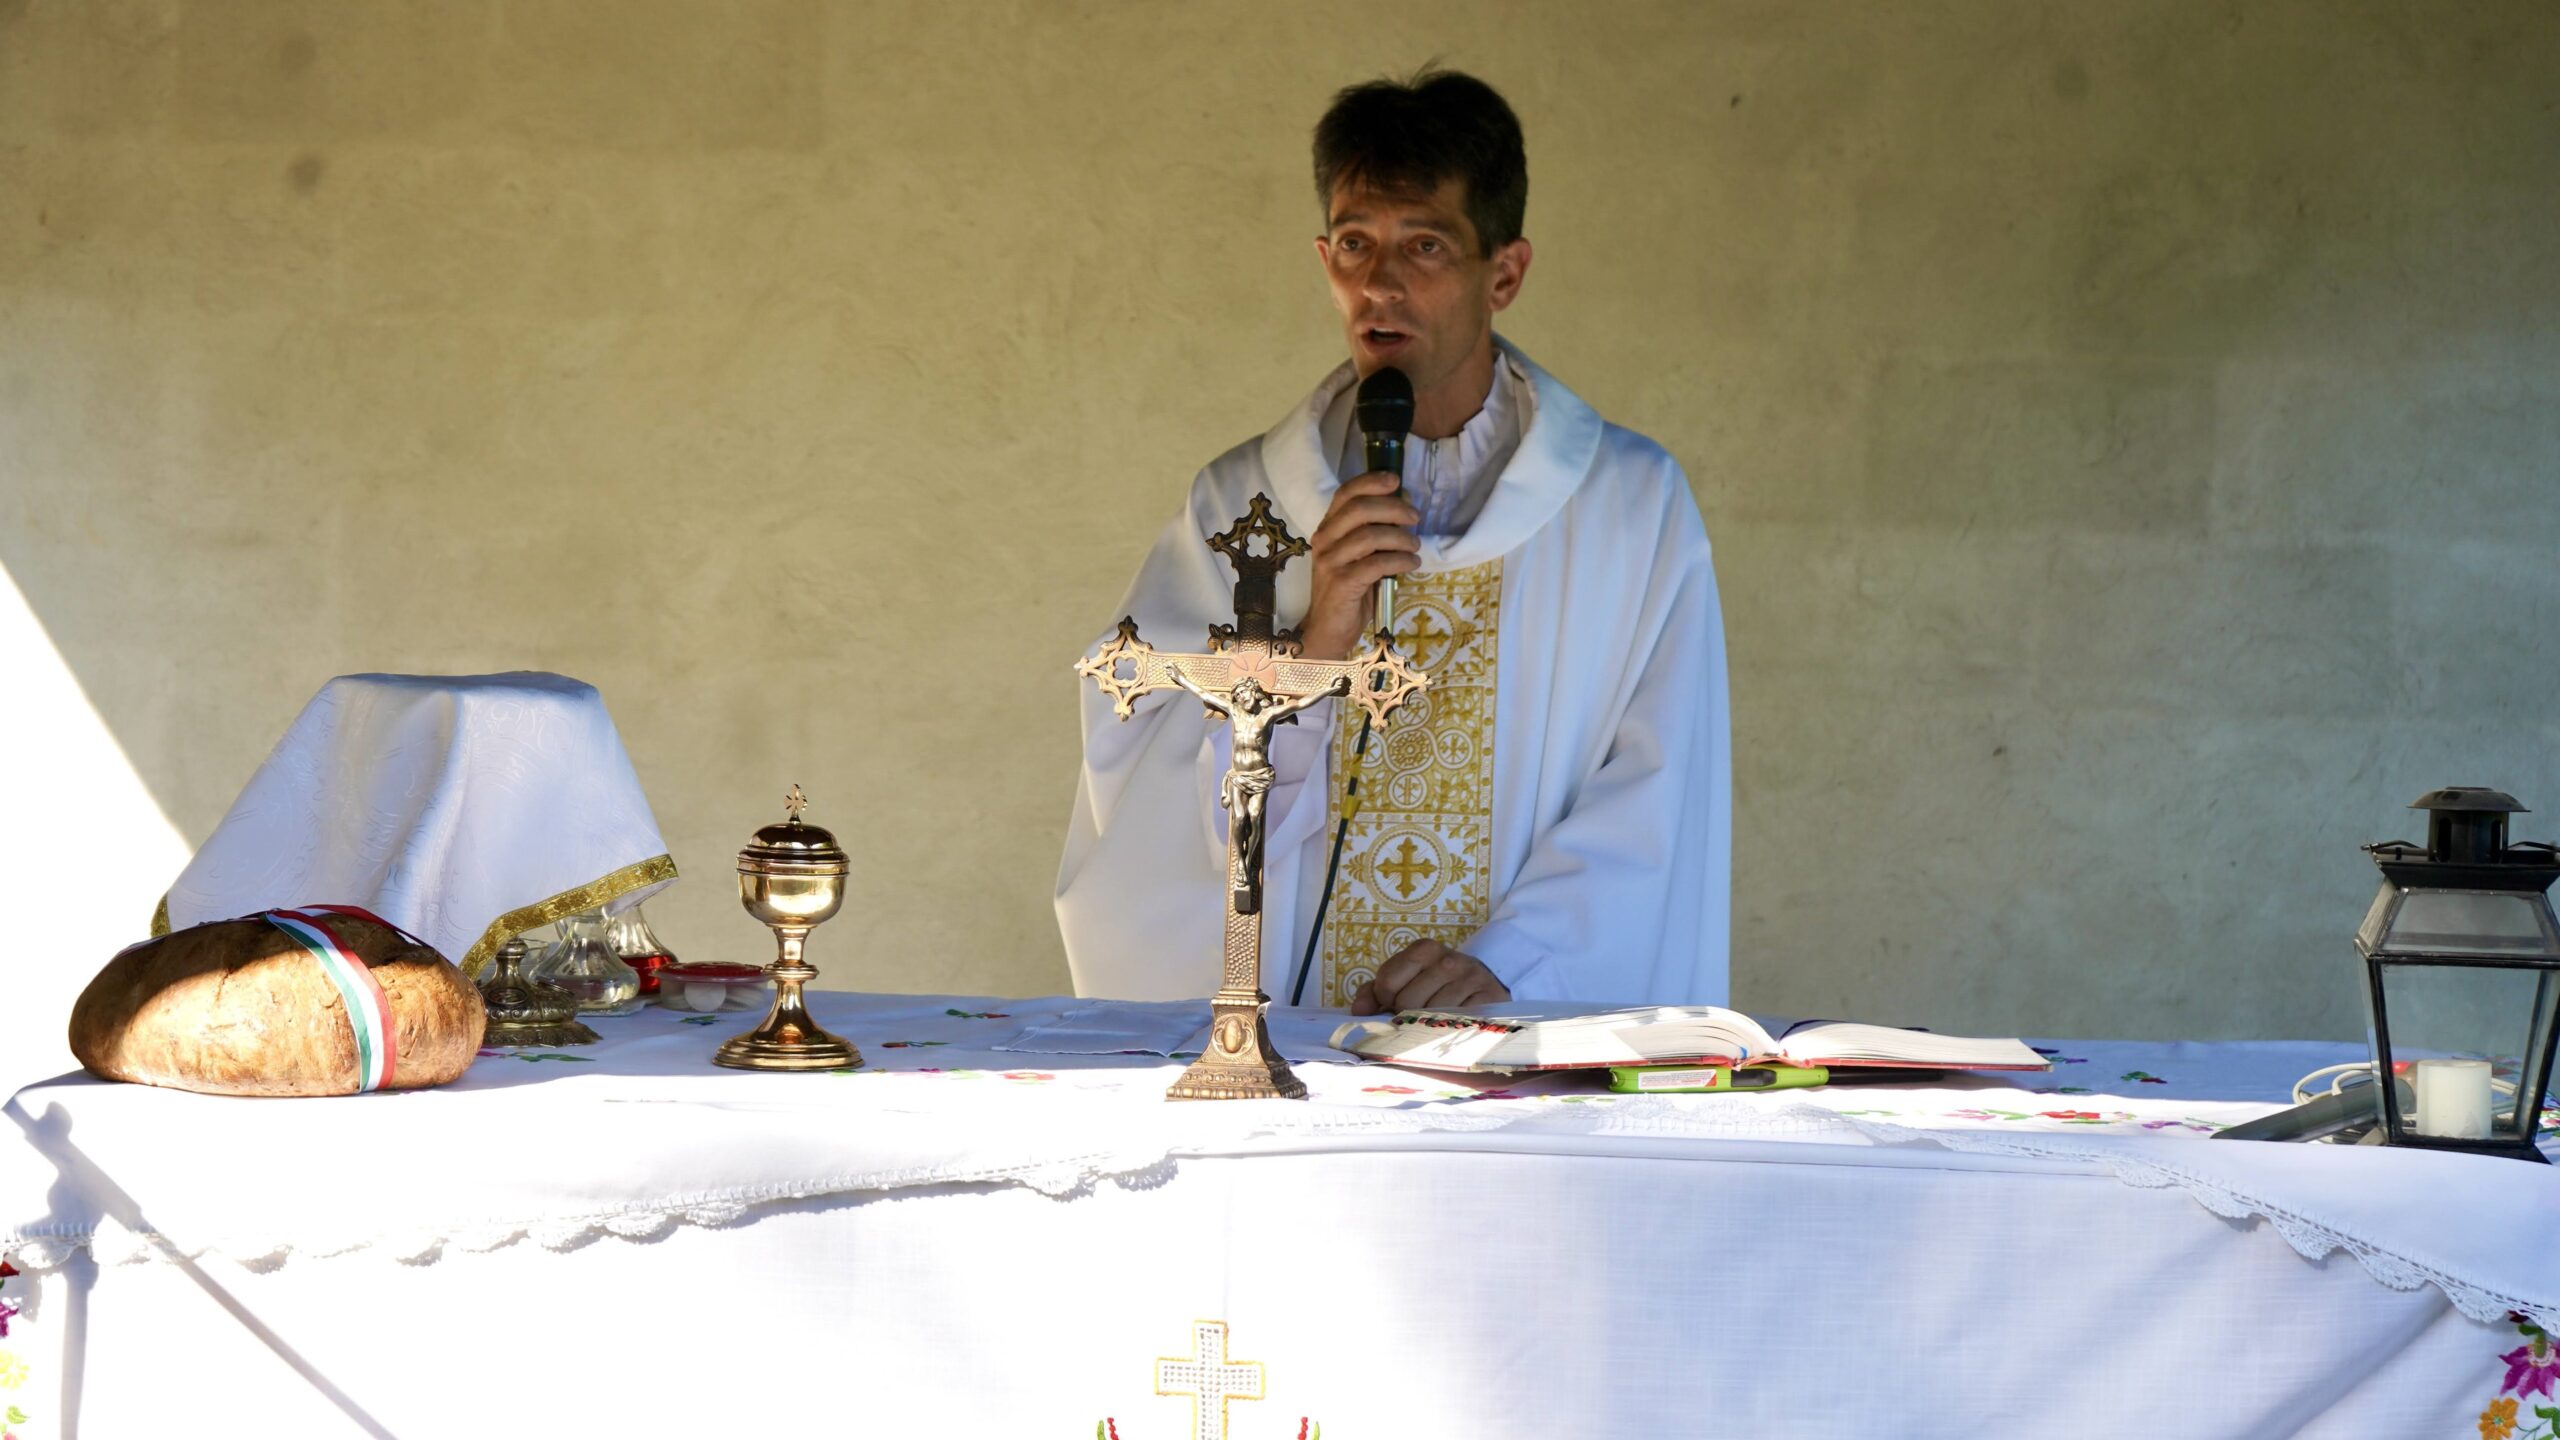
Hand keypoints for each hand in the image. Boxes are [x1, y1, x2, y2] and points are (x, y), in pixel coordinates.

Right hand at [1297, 470, 1418, 660]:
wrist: (1328, 629)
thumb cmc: (1349, 590)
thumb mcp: (1361, 556)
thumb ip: (1377, 531)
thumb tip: (1405, 504)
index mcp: (1328, 529)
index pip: (1345, 493)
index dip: (1371, 482)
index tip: (1396, 481)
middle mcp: (1324, 540)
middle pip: (1360, 509)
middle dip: (1394, 509)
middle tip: (1415, 519)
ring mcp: (1331, 561)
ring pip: (1370, 535)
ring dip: (1401, 538)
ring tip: (1415, 547)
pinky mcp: (1342, 583)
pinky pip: (1377, 563)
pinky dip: (1400, 560)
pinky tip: (1411, 564)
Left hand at [1349, 939, 1509, 1013]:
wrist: (1483, 985)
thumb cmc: (1436, 984)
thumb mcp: (1405, 980)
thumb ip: (1374, 992)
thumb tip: (1358, 1011)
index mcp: (1423, 949)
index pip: (1386, 983)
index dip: (1385, 1000)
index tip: (1394, 1002)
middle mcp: (1448, 960)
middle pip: (1407, 1002)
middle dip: (1406, 1014)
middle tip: (1418, 1013)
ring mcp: (1470, 979)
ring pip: (1430, 1016)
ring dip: (1428, 1025)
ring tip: (1435, 1019)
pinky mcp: (1489, 999)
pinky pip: (1455, 1024)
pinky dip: (1449, 1029)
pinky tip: (1452, 1023)